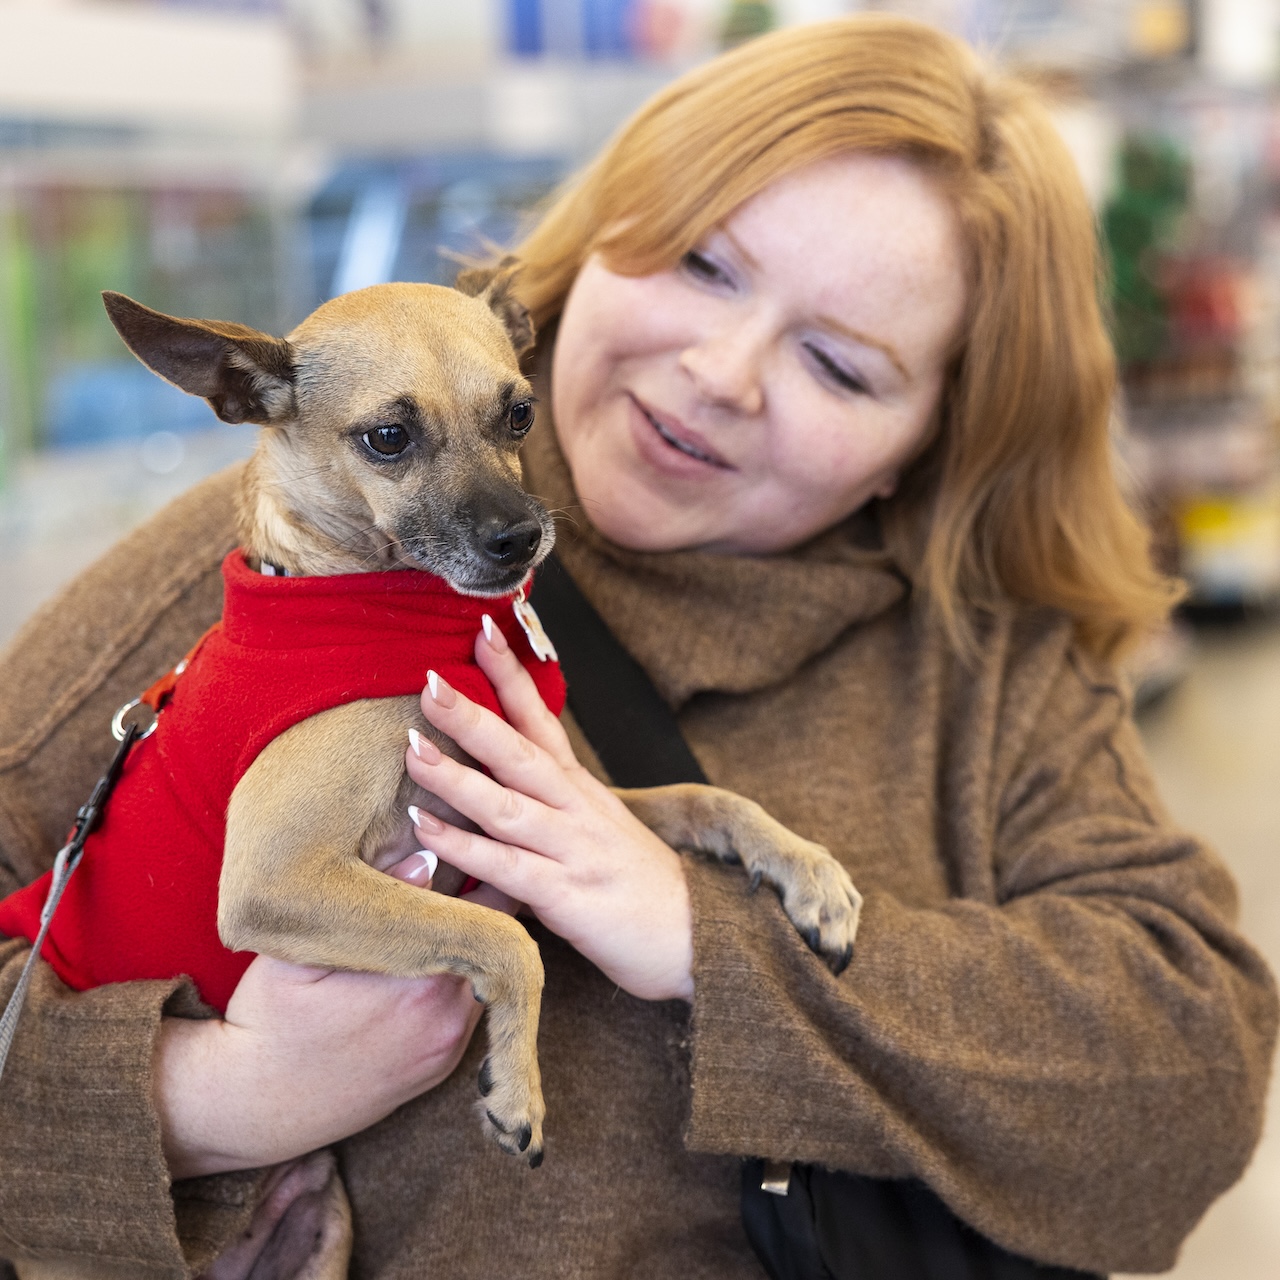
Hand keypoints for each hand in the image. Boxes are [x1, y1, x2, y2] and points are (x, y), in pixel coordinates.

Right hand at [156, 857, 511, 1179]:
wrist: (253, 1108)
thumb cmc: (268, 1019)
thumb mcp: (298, 952)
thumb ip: (364, 902)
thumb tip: (425, 858)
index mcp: (421, 983)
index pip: (483, 911)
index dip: (473, 871)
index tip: (457, 844)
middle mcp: (450, 1018)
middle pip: (493, 940)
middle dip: (477, 903)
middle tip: (456, 866)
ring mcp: (450, 1047)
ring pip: (487, 973)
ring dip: (470, 943)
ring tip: (441, 909)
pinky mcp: (444, 1066)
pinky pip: (472, 1006)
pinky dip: (459, 978)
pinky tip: (428, 956)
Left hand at [404, 616, 694, 1003]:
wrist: (697, 937)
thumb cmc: (638, 887)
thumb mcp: (596, 830)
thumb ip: (548, 806)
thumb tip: (490, 784)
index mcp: (581, 789)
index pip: (542, 720)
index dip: (512, 676)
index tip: (484, 629)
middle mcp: (577, 809)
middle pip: (521, 751)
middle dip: (474, 714)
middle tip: (428, 680)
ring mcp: (574, 850)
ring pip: (509, 805)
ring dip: (457, 776)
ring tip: (412, 748)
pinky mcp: (568, 896)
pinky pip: (508, 868)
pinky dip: (465, 847)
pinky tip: (426, 829)